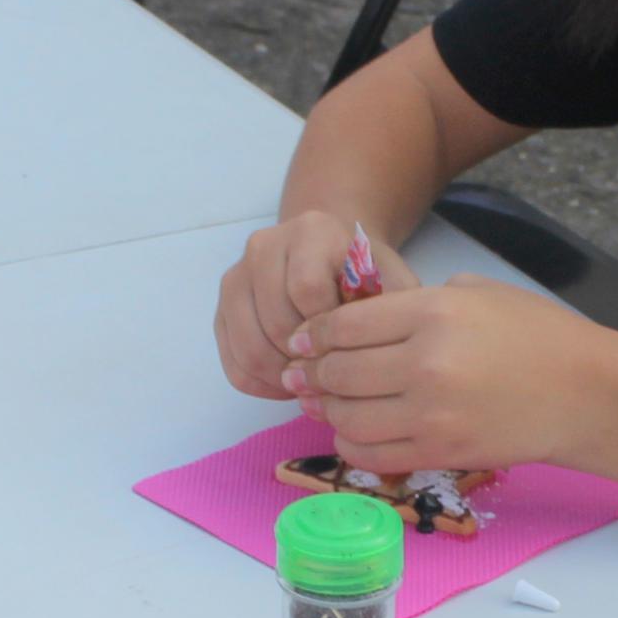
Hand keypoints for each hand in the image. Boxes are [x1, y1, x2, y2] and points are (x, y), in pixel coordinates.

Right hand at [216, 210, 418, 397]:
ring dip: (282, 377)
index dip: (330, 330)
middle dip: (308, 360)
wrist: (328, 253)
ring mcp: (236, 276)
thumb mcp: (391, 277)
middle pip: (276, 323)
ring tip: (312, 385)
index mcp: (310, 231)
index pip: (307, 290)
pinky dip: (259, 384)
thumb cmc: (364, 272)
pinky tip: (287, 387)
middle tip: (334, 376)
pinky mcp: (221, 308)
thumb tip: (382, 349)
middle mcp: (263, 246)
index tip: (352, 347)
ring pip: (250, 347)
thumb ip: (395, 304)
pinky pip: (232, 362)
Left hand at [281, 276, 602, 474]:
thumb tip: (360, 320)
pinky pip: (371, 454)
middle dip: (314, 373)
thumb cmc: (536, 336)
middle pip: (338, 372)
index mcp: (432, 313)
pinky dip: (351, 444)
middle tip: (305, 374)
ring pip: (347, 417)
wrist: (584, 393)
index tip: (302, 341)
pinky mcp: (440, 452)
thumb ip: (416, 301)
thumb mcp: (477, 293)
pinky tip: (353, 432)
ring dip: (327, 411)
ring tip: (325, 403)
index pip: (343, 326)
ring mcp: (431, 414)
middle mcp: (425, 363)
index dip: (312, 335)